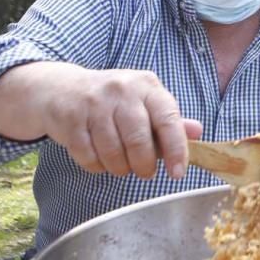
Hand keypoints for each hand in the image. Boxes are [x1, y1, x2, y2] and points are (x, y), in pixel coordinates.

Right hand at [0, 62, 202, 178]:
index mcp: (147, 86)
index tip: (178, 173)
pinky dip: (97, 166)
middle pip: (139, 140)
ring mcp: (94, 104)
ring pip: (113, 152)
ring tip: (121, 163)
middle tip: (145, 171)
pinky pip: (88, 157)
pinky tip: (99, 157)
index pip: (168, 119)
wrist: (61, 89)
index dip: (176, 149)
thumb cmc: (113, 101)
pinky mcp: (71, 119)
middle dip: (144, 165)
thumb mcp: (144, 102)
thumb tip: (197, 132)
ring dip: (119, 168)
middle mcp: (122, 90)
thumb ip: (169, 120)